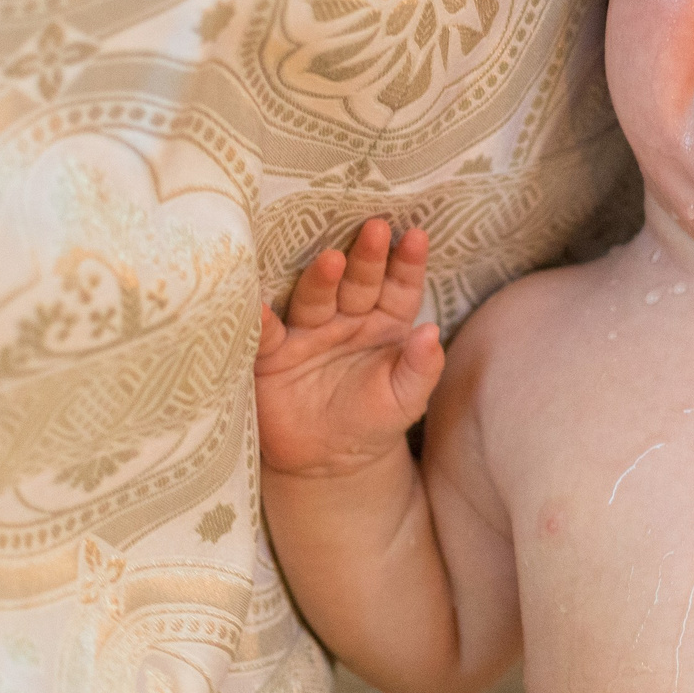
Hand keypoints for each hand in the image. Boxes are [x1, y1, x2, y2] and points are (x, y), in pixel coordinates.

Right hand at [255, 220, 445, 480]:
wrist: (327, 463)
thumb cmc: (373, 421)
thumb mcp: (406, 400)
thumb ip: (422, 368)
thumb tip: (432, 332)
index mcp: (385, 322)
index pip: (400, 287)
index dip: (408, 263)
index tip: (418, 237)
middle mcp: (346, 318)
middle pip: (358, 283)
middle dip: (367, 257)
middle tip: (376, 229)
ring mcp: (308, 332)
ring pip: (316, 298)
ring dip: (322, 279)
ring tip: (331, 260)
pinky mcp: (272, 354)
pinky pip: (267, 335)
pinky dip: (262, 321)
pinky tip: (261, 305)